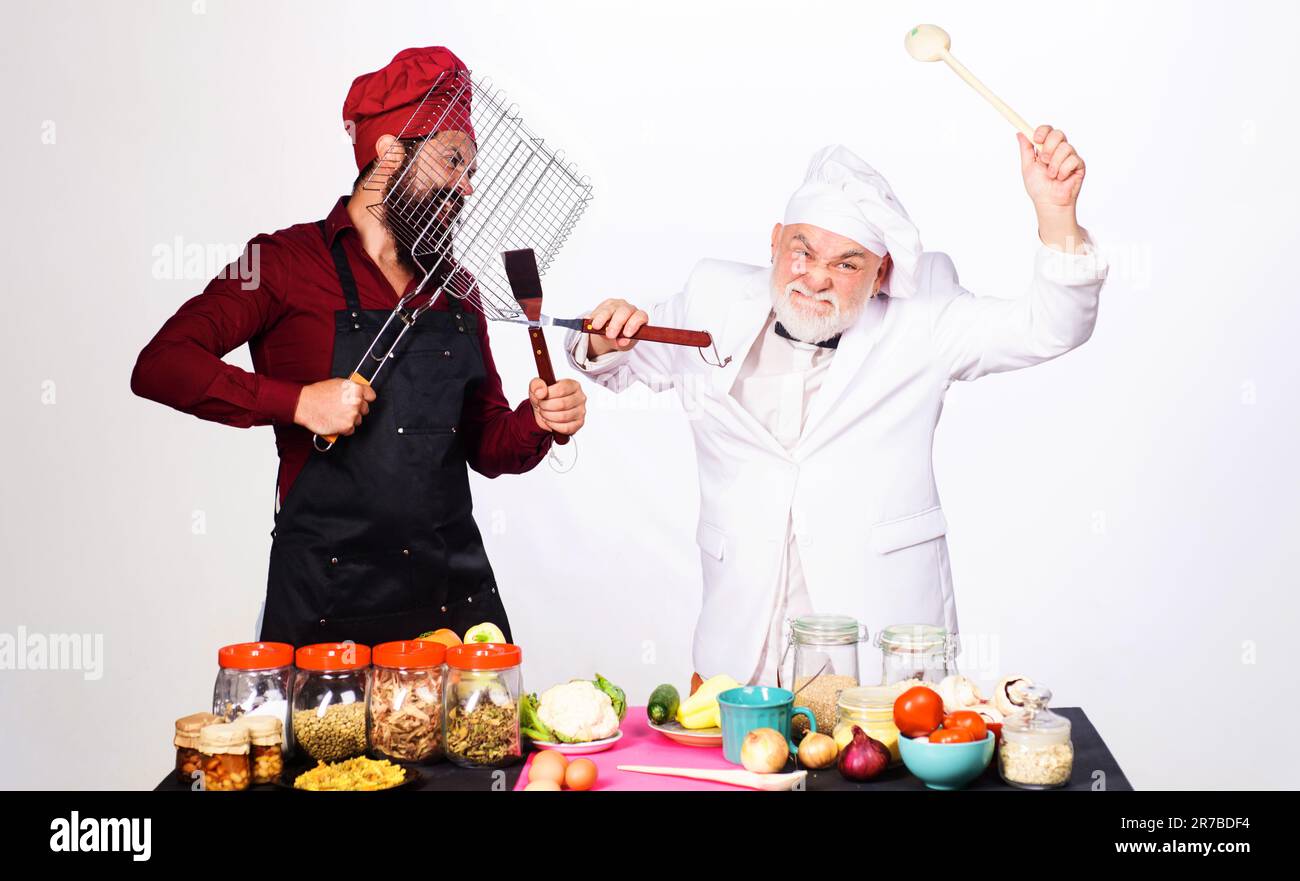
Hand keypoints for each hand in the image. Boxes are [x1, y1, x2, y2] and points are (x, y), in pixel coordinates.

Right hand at [293, 377, 374, 436]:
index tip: (362, 400)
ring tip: (337, 415)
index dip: (365, 398)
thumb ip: (350, 389)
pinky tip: (335, 421)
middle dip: (357, 410)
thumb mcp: (337, 384)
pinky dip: (344, 428)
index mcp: (355, 389)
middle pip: (365, 409)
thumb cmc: (317, 394)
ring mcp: (352, 415)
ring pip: (358, 420)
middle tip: (344, 409)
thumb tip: (357, 392)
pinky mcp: (347, 426)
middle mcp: (356, 402)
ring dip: (350, 419)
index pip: (371, 395)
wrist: (304, 404)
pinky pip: (351, 430)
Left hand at [529, 377, 585, 436]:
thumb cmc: (544, 397)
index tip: (540, 397)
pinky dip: (553, 426)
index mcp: (573, 385)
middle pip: (562, 404)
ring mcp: (581, 411)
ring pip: (563, 417)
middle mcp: (580, 397)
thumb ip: (536, 385)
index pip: (561, 390)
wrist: (545, 410)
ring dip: (548, 416)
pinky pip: (566, 428)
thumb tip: (540, 393)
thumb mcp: (536, 387)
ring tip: (543, 413)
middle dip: (546, 407)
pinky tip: (549, 421)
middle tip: (540, 406)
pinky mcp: (579, 423)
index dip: (547, 395)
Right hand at [586, 298, 648, 357]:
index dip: (634, 324)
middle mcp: (628, 309)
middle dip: (617, 323)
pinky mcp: (603, 306)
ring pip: (609, 309)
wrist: (613, 334)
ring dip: (602, 318)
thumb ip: (625, 342)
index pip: (640, 316)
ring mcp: (616, 306)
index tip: (627, 334)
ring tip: (596, 327)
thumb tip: (622, 342)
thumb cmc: (623, 338)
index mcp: (638, 317)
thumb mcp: (625, 343)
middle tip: (610, 335)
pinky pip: (598, 310)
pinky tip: (590, 321)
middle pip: (624, 311)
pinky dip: (594, 316)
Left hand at [1018, 124, 1085, 250]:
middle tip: (1044, 161)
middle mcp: (1059, 150)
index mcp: (1046, 148)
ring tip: (1051, 176)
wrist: (1049, 203)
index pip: (1048, 130)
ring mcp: (1070, 157)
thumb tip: (1020, 133)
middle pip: (1058, 134)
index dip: (1043, 131)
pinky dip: (1063, 171)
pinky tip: (1061, 178)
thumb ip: (1026, 149)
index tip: (1036, 138)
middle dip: (1049, 147)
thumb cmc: (1039, 188)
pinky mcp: (1079, 165)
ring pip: (1065, 147)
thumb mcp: (1028, 166)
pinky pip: (1072, 160)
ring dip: (1054, 164)